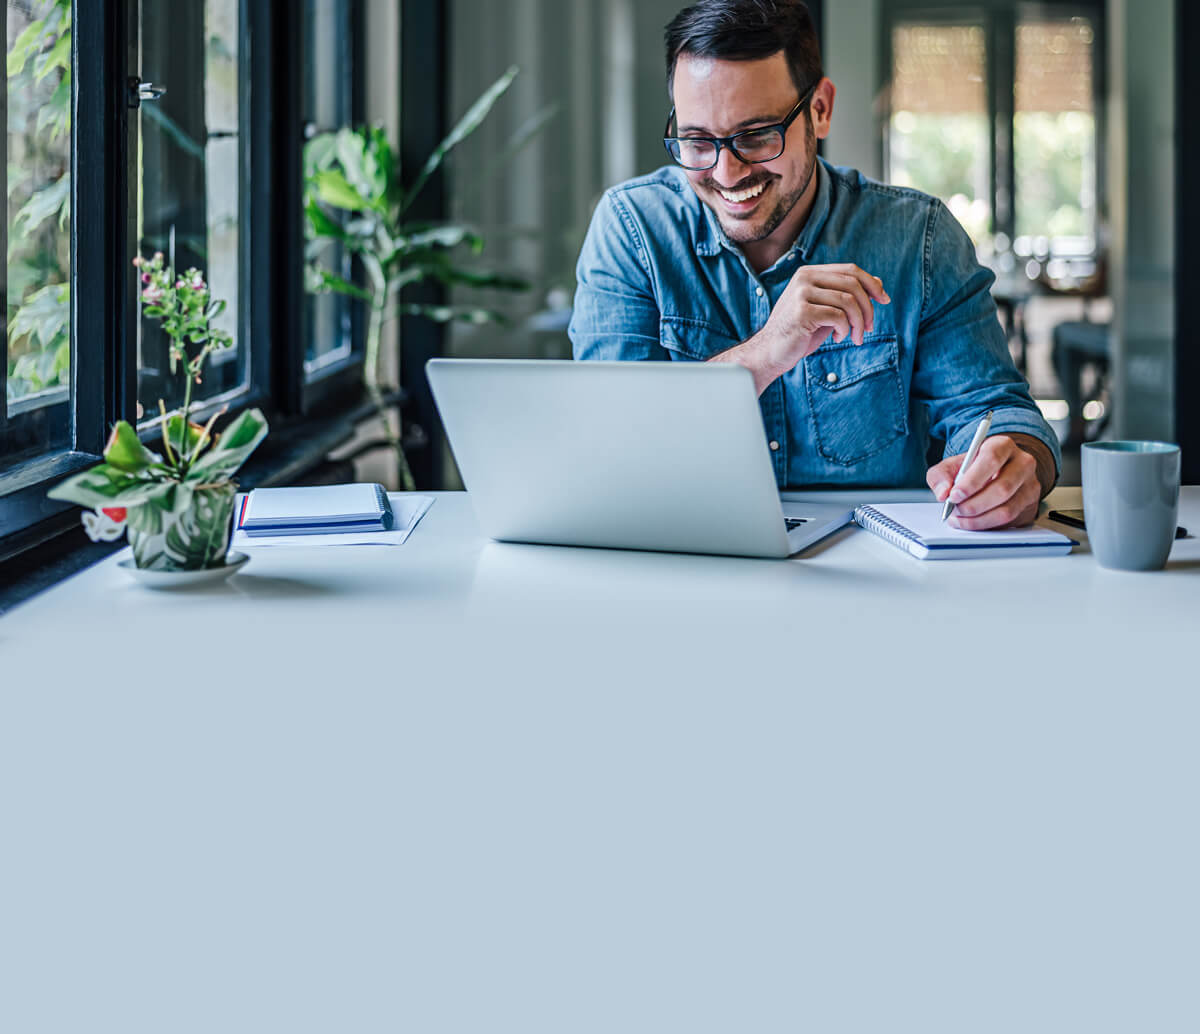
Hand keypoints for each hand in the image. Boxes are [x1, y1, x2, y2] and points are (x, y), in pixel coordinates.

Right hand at [755, 263, 890, 374]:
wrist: (772, 352)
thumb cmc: (801, 332)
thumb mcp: (827, 310)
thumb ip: (847, 295)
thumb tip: (879, 283)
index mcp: (810, 273)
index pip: (851, 270)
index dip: (872, 284)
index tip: (884, 300)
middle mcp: (804, 278)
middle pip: (852, 284)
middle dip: (868, 307)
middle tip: (870, 327)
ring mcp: (801, 294)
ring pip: (848, 301)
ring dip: (858, 323)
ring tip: (856, 337)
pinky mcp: (801, 312)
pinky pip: (837, 317)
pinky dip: (844, 330)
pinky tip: (837, 338)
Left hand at [926, 434, 1043, 529]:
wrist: (992, 475)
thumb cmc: (972, 469)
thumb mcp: (950, 466)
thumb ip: (940, 476)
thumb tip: (943, 493)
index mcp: (1002, 446)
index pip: (991, 459)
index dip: (972, 481)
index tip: (954, 495)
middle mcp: (1022, 463)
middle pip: (1002, 488)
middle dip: (973, 505)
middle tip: (955, 510)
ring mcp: (1030, 485)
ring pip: (1007, 509)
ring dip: (978, 519)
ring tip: (959, 518)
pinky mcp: (1030, 505)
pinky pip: (1010, 521)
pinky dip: (986, 525)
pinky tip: (972, 522)